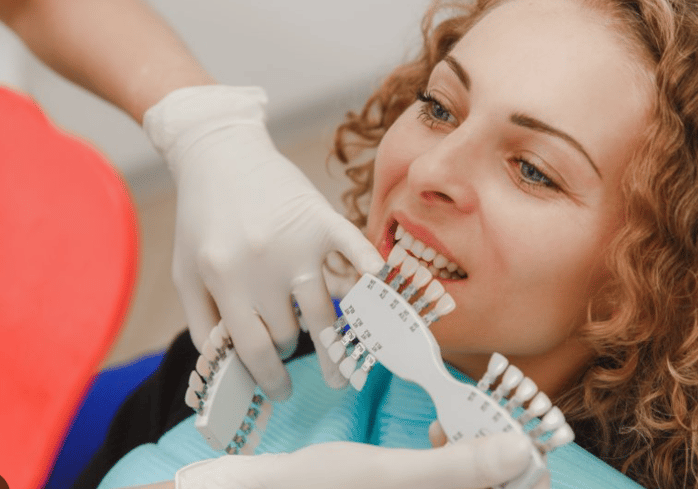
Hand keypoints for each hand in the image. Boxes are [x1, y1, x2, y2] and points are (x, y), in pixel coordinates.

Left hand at [143, 86, 383, 399]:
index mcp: (223, 278)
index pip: (253, 348)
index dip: (270, 379)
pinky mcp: (320, 219)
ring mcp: (296, 242)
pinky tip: (378, 291)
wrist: (220, 153)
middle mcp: (261, 265)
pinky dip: (370, 272)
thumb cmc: (202, 217)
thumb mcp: (186, 272)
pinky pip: (354, 251)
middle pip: (288, 333)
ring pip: (322, 311)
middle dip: (287, 346)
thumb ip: (201, 321)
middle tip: (288, 345)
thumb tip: (228, 366)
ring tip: (337, 352)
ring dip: (329, 336)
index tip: (281, 392)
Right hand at [175, 432, 537, 488]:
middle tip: (485, 417)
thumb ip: (457, 467)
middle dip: (502, 455)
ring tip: (456, 419)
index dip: (528, 469)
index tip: (516, 428)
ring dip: (478, 450)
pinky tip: (435, 429)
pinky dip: (452, 454)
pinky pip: (448, 479)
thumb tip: (523, 451)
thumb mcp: (384, 475)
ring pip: (477, 482)